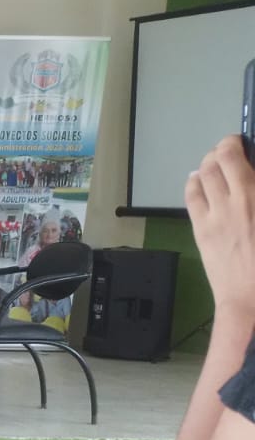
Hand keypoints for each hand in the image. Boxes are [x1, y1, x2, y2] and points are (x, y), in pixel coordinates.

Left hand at [186, 135, 254, 318]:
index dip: (235, 142)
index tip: (242, 142)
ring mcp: (213, 215)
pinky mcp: (200, 229)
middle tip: (230, 152)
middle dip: (222, 150)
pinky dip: (194, 182)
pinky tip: (199, 181)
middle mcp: (234, 200)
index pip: (235, 155)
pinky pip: (191, 196)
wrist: (253, 298)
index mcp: (254, 196)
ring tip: (216, 165)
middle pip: (216, 160)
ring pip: (200, 175)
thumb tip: (249, 181)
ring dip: (207, 164)